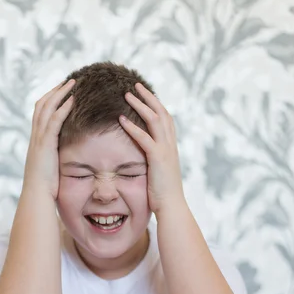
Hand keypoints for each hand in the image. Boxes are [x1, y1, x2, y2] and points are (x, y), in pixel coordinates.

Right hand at [22, 79, 74, 200]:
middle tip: (68, 81)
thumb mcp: (51, 170)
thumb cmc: (46, 189)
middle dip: (55, 91)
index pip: (41, 114)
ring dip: (60, 94)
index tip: (62, 92)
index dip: (51, 101)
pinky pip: (55, 120)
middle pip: (42, 105)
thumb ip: (57, 160)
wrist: (37, 196)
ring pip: (47, 108)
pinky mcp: (45, 144)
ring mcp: (39, 139)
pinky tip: (73, 99)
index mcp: (36, 142)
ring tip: (72, 83)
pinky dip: (63, 108)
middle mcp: (35, 137)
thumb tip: (66, 161)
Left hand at [119, 83, 183, 214]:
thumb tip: (143, 158)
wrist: (172, 207)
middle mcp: (170, 145)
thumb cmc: (163, 196)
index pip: (165, 119)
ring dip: (140, 105)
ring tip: (127, 94)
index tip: (144, 94)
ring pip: (154, 120)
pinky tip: (120, 119)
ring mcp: (166, 151)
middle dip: (149, 97)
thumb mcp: (158, 173)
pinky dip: (132, 128)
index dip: (155, 104)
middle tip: (136, 85)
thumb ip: (152, 162)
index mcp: (171, 147)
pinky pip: (144, 138)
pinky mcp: (158, 159)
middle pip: (161, 112)